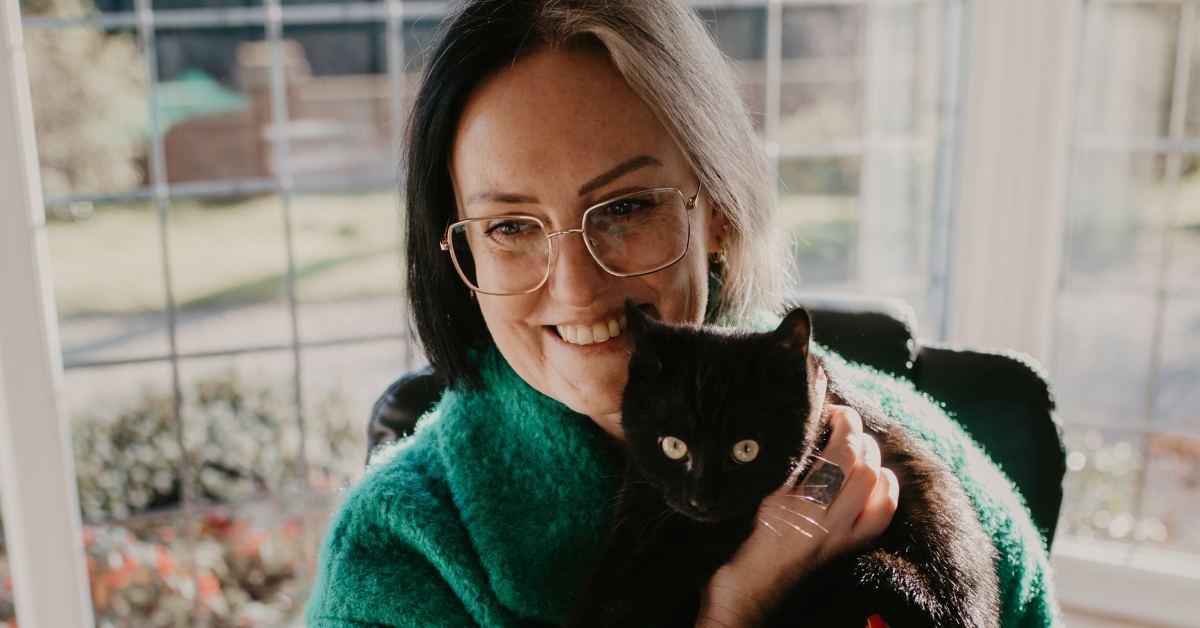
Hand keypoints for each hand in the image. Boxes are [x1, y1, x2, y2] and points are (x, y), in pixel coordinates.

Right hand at [695, 368, 899, 627]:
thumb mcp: (737, 506)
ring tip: (854, 443)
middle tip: (840, 418)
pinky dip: (886, 490)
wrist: (741, 606)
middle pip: (859, 464)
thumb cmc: (728, 557)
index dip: (839, 421)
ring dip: (871, 457)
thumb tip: (782, 430)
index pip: (832, 452)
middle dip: (855, 432)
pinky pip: (880, 517)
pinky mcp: (843, 551)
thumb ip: (762, 473)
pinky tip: (877, 476)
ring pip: (875, 486)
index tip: (828, 404)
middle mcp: (818, 521)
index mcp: (787, 506)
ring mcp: (836, 538)